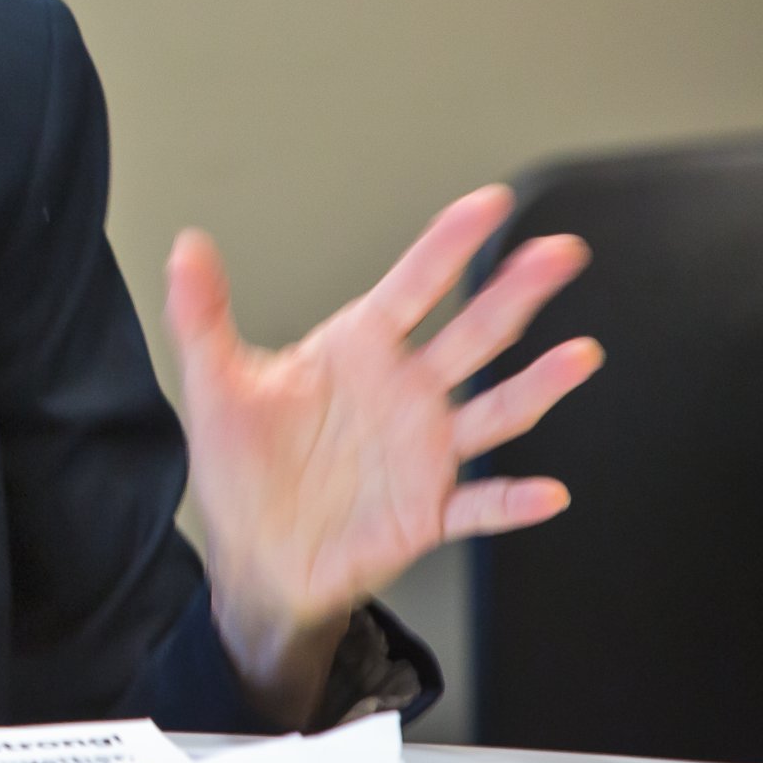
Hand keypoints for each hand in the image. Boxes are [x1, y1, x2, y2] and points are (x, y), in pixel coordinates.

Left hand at [161, 184, 603, 722]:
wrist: (254, 557)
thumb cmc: (243, 468)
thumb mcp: (215, 385)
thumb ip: (202, 315)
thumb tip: (185, 248)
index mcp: (358, 351)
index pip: (413, 286)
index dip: (449, 245)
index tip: (489, 204)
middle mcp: (405, 392)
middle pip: (473, 333)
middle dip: (516, 292)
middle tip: (558, 253)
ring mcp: (425, 450)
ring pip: (496, 410)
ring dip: (538, 385)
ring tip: (577, 356)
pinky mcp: (430, 511)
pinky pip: (481, 505)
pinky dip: (513, 501)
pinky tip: (544, 492)